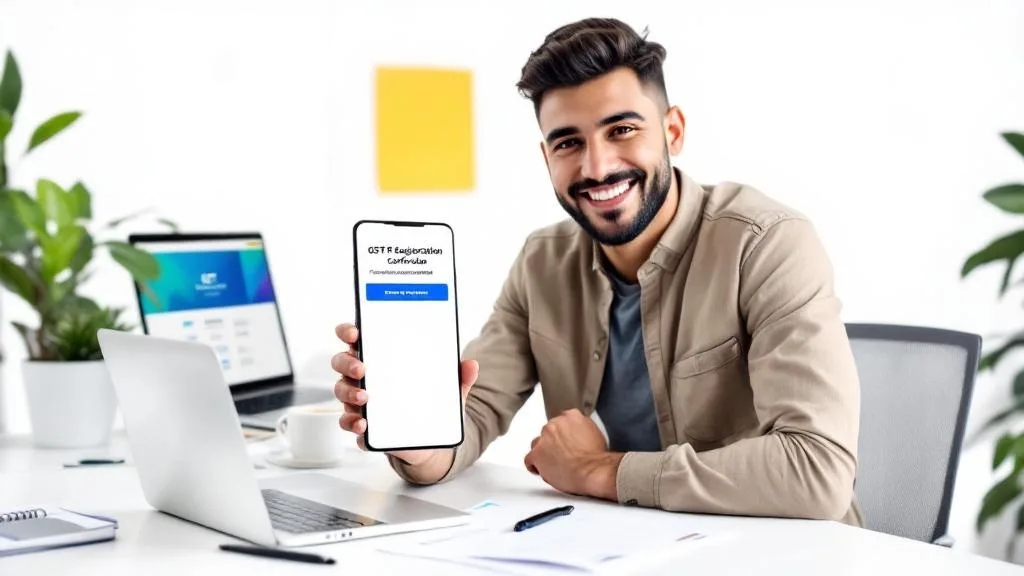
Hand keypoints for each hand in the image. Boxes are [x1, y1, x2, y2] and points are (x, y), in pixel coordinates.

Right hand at [331, 322, 478, 468]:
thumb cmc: (427, 402)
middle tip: (361, 368)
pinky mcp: (361, 425)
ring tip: (365, 399)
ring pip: (341, 391)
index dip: (349, 331)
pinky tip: (364, 424)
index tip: (355, 331)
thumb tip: (472, 365)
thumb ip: (458, 377)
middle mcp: (362, 377)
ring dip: (349, 394)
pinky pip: (347, 422)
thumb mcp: (446, 390)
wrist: (428, 440)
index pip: (355, 338)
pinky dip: (352, 423)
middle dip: (347, 363)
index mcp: (379, 358)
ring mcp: (358, 401)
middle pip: (341, 362)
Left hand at [523, 409, 622, 499]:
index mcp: (570, 416)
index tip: (566, 441)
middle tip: (563, 455)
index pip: (561, 421)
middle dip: (553, 443)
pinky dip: (534, 466)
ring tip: (554, 464)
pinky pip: (529, 459)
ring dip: (543, 453)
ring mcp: (543, 439)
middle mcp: (554, 424)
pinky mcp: (536, 455)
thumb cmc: (597, 456)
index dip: (563, 434)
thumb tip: (577, 432)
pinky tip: (542, 470)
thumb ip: (581, 427)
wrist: (593, 470)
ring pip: (537, 444)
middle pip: (548, 432)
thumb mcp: (594, 432)